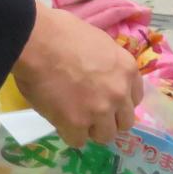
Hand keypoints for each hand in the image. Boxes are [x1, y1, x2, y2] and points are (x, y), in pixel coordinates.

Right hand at [11, 0, 141, 148]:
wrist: (37, 41)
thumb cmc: (62, 32)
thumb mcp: (98, 42)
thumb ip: (107, 65)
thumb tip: (99, 75)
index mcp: (126, 69)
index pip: (135, 99)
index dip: (119, 102)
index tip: (107, 100)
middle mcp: (119, 93)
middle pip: (124, 122)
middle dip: (108, 119)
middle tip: (90, 112)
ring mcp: (99, 110)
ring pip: (104, 136)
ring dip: (90, 130)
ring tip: (73, 118)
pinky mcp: (76, 124)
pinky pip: (78, 141)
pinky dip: (68, 134)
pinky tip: (59, 121)